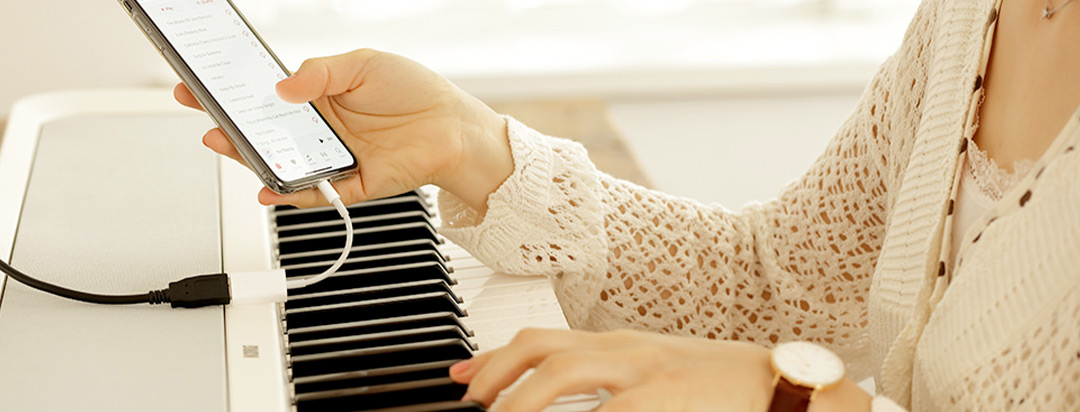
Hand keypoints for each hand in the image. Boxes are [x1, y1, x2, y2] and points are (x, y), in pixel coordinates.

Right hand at [174, 49, 511, 211]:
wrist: (454, 127)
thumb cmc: (415, 91)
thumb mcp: (363, 63)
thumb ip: (321, 72)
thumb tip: (283, 86)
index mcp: (318, 97)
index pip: (265, 96)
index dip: (234, 93)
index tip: (202, 84)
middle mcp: (320, 130)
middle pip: (265, 132)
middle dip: (230, 124)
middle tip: (204, 115)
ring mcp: (332, 158)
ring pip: (281, 163)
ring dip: (250, 157)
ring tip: (225, 143)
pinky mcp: (349, 184)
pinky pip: (313, 193)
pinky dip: (290, 192)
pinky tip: (269, 185)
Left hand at [449, 329, 871, 411]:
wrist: (781, 388)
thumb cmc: (716, 387)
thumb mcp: (654, 374)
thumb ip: (608, 382)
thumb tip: (574, 404)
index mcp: (619, 345)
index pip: (542, 342)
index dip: (495, 359)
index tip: (466, 380)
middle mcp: (624, 350)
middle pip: (540, 349)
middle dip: (496, 375)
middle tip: (472, 403)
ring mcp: (644, 373)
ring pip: (559, 374)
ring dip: (520, 401)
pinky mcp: (662, 400)